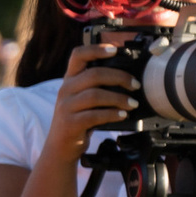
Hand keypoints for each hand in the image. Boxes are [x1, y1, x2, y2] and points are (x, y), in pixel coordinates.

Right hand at [46, 41, 137, 156]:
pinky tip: (122, 115)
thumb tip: (127, 78)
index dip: (96, 49)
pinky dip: (112, 114)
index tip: (115, 50)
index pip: (78, 55)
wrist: (60, 147)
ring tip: (132, 104)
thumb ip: (95, 86)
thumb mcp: (82, 99)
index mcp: (69, 80)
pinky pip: (94, 115)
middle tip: (135, 85)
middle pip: (93, 74)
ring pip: (95, 95)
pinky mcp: (70, 124)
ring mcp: (66, 107)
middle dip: (120, 77)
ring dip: (119, 98)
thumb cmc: (77, 120)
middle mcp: (65, 90)